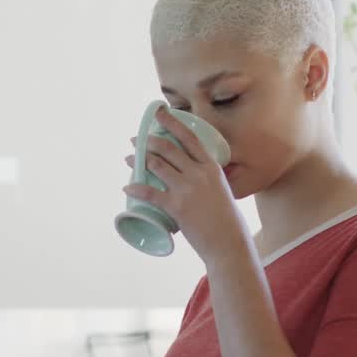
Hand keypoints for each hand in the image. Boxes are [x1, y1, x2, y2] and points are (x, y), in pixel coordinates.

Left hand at [123, 106, 247, 260]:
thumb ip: (207, 179)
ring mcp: (187, 189)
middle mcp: (199, 174)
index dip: (171, 122)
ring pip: (156, 165)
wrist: (229, 243)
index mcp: (211, 167)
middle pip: (168, 148)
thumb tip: (193, 174)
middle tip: (136, 140)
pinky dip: (136, 188)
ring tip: (129, 159)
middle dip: (147, 141)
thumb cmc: (227, 220)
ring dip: (138, 160)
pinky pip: (150, 193)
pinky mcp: (177, 207)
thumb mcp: (221, 190)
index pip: (189, 137)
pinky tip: (127, 186)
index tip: (158, 112)